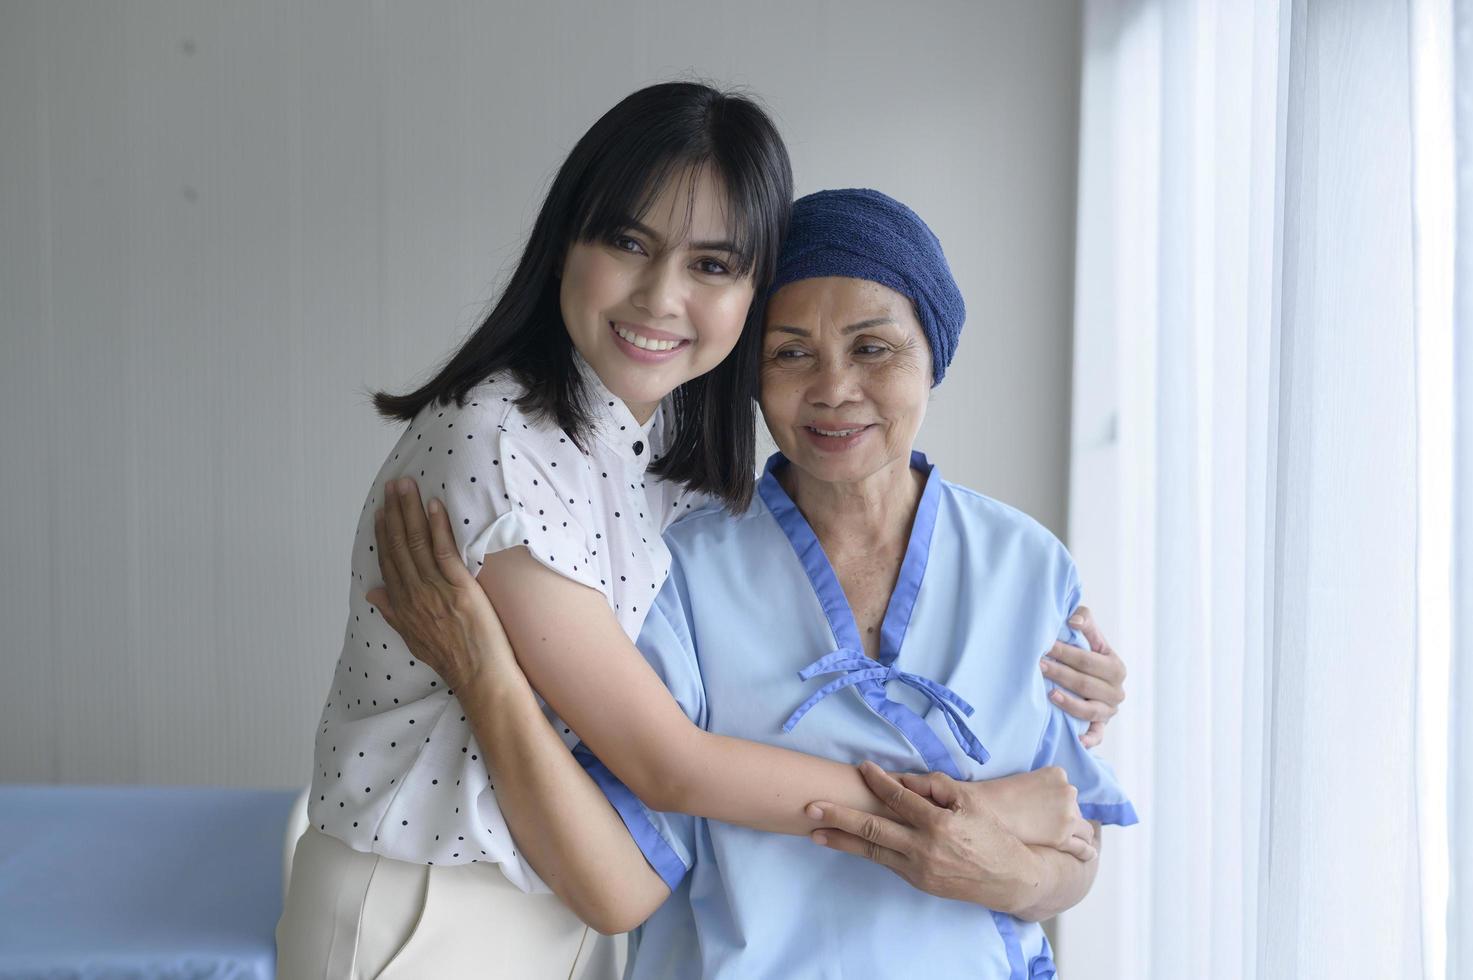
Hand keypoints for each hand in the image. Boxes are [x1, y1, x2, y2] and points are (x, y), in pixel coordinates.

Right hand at [365, 477, 512, 691]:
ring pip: (416, 543)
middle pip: (398, 546)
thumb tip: (372, 592)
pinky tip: (433, 505)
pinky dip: (437, 526)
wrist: (479, 676)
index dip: (383, 534)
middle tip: (392, 485)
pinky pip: (443, 551)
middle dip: (394, 512)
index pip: (388, 561)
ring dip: (410, 510)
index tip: (382, 511)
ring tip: (406, 486)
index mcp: (402, 605)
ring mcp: (435, 590)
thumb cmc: (452, 659)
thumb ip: (392, 613)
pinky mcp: (458, 588)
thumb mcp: (413, 639)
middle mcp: (414, 595)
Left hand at [804, 761, 1052, 912]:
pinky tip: (846, 843)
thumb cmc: (992, 836)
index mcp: (938, 823)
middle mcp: (923, 847)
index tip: (860, 767)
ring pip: (872, 851)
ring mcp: (918, 868)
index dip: (876, 780)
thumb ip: (938, 787)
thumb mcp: (971, 804)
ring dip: (841, 840)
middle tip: (811, 807)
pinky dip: (864, 851)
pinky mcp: (917, 881)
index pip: (897, 797)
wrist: (1010, 880)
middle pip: (872, 828)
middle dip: (839, 816)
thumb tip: (905, 779)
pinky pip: (886, 862)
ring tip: (815, 832)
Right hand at [963, 767, 1095, 859]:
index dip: (1059, 803)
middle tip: (1049, 827)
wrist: (987, 812)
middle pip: (1076, 809)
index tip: (1049, 811)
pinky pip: (1082, 847)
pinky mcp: (1063, 837)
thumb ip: (1043, 788)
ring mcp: (1068, 815)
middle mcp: (1068, 791)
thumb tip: (1050, 805)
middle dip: (1067, 818)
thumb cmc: (998, 796)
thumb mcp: (1025, 779)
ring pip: (1084, 829)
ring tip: (1072, 842)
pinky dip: (1087, 851)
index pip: (1067, 790)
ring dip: (1078, 834)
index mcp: (1058, 774)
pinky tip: (1089, 854)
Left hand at [1040, 605, 1126, 746]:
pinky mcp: (1101, 727)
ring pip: (1089, 710)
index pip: (1088, 660)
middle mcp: (1116, 691)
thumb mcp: (1090, 635)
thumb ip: (1085, 621)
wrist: (1090, 677)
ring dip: (1069, 702)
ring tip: (1049, 693)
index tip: (1044, 646)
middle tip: (1038, 665)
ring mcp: (1109, 711)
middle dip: (1060, 673)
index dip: (1065, 652)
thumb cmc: (1086, 654)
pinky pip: (1097, 735)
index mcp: (1116, 667)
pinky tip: (1077, 739)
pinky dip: (1089, 739)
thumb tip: (1072, 622)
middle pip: (1086, 684)